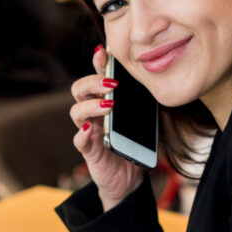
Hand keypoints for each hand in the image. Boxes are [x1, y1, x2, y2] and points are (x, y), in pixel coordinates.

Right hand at [69, 45, 143, 210]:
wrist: (129, 178)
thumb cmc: (134, 145)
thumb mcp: (143, 121)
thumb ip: (143, 104)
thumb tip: (155, 82)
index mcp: (104, 102)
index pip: (97, 78)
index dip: (97, 64)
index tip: (104, 52)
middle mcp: (93, 114)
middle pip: (79, 90)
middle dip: (92, 82)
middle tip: (111, 84)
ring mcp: (89, 131)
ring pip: (76, 112)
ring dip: (91, 106)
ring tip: (109, 106)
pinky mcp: (89, 151)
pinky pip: (79, 141)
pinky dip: (83, 135)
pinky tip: (91, 130)